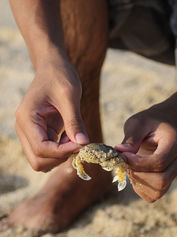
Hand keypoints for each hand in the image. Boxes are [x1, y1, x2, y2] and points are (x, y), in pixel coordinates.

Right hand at [15, 57, 88, 171]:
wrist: (53, 67)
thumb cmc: (60, 76)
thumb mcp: (69, 96)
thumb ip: (74, 121)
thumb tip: (83, 143)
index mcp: (27, 118)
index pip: (41, 149)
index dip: (62, 151)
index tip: (81, 144)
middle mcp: (24, 128)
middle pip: (38, 160)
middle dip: (60, 157)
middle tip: (78, 143)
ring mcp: (31, 132)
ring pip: (43, 159)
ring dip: (62, 154)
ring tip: (75, 137)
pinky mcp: (41, 132)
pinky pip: (50, 150)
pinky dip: (63, 149)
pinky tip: (72, 135)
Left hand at [116, 104, 176, 201]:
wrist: (161, 126)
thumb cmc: (148, 123)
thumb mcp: (138, 123)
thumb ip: (131, 138)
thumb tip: (120, 152)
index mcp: (175, 143)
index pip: (159, 162)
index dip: (137, 163)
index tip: (123, 156)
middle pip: (161, 180)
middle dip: (138, 174)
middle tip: (125, 163)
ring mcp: (175, 172)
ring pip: (159, 191)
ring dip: (138, 183)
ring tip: (129, 168)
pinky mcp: (168, 180)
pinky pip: (155, 195)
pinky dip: (141, 189)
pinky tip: (135, 174)